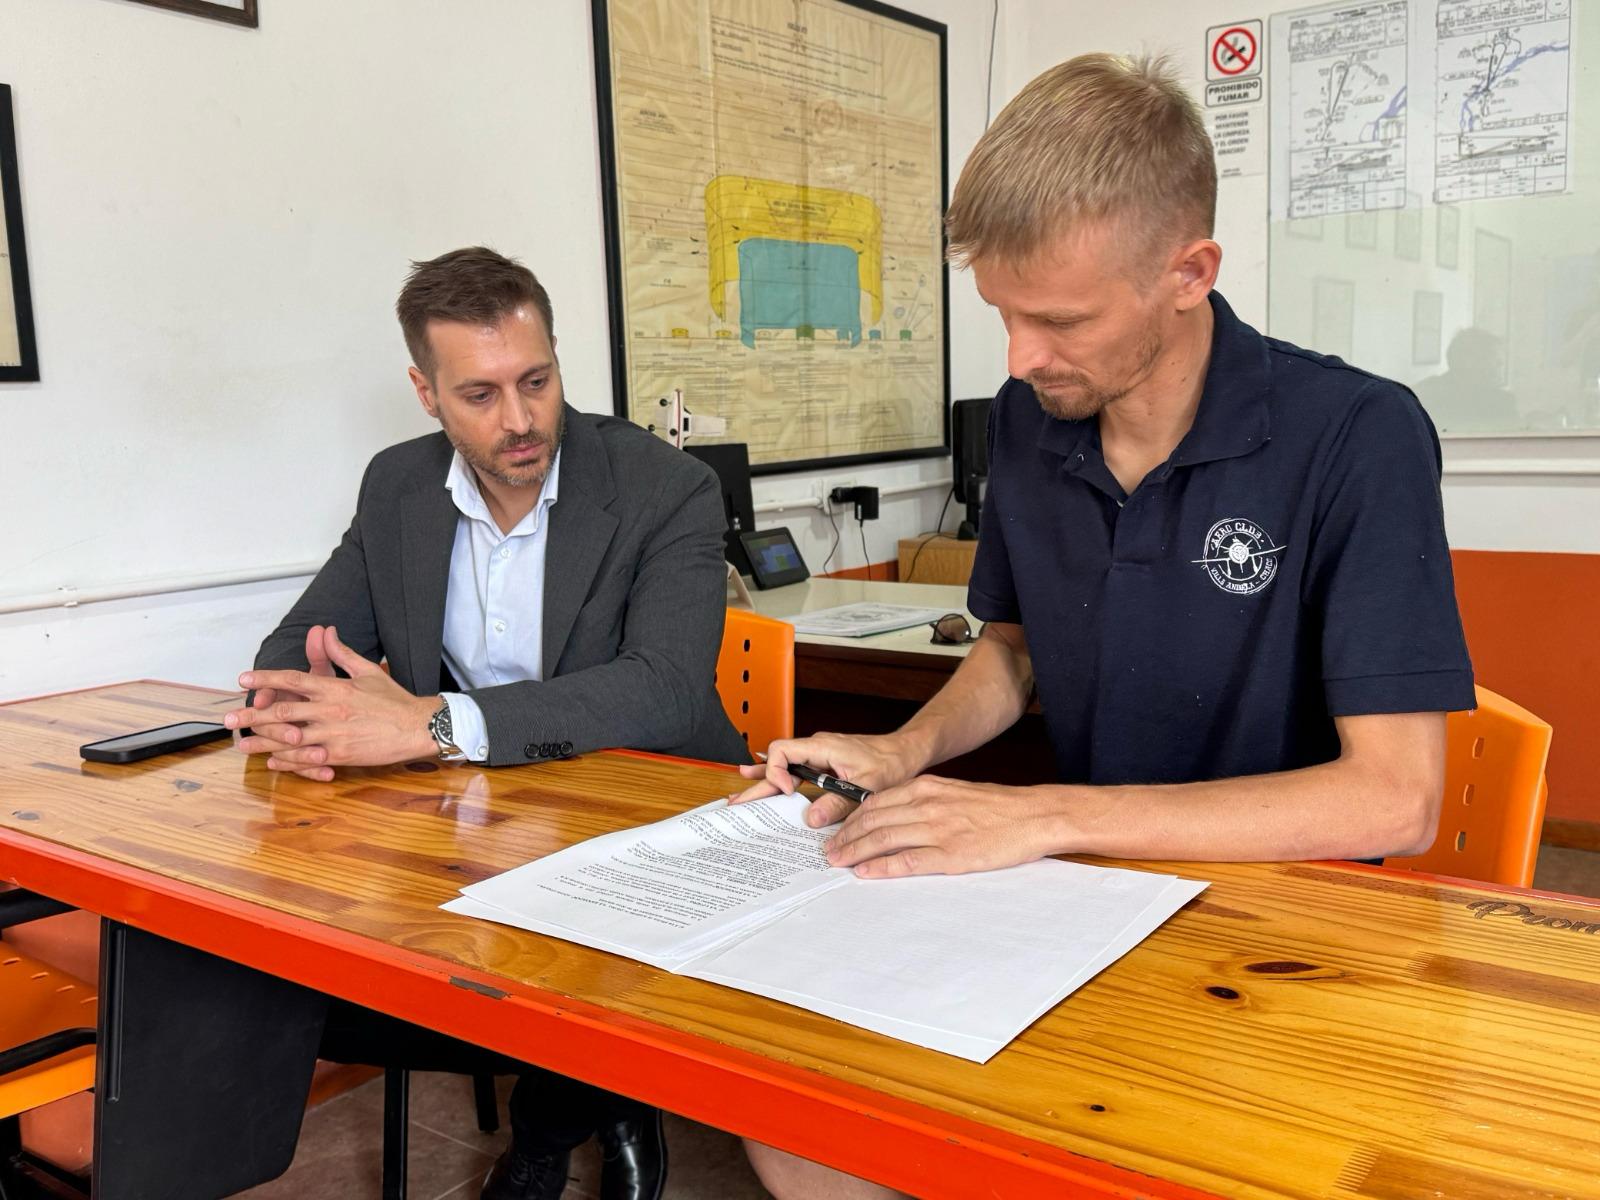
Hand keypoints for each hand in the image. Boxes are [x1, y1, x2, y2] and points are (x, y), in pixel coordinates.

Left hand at [226, 626, 436, 778]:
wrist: (417, 726)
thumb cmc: (394, 699)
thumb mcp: (368, 671)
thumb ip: (341, 653)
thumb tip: (326, 631)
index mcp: (334, 688)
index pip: (292, 679)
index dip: (265, 678)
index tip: (243, 679)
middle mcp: (329, 710)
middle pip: (281, 711)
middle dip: (251, 716)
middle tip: (229, 720)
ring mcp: (332, 735)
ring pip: (288, 738)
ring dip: (262, 742)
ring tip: (241, 745)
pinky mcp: (339, 755)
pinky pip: (306, 759)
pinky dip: (287, 761)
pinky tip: (272, 762)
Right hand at [731, 732, 917, 826]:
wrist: (905, 752)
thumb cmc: (890, 762)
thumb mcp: (867, 786)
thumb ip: (838, 802)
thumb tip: (811, 818)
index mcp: (822, 746)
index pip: (783, 750)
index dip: (776, 771)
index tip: (787, 792)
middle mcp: (816, 748)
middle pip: (777, 762)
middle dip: (757, 783)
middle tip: (737, 803)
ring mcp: (818, 756)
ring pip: (783, 767)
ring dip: (764, 781)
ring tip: (742, 796)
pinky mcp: (823, 764)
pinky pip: (796, 770)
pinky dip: (779, 778)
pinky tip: (763, 781)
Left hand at [824, 775, 1063, 877]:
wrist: (1033, 815)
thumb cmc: (998, 806)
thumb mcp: (954, 792)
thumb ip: (925, 800)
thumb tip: (897, 815)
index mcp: (926, 788)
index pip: (875, 803)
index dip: (851, 819)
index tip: (838, 831)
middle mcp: (927, 805)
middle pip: (872, 821)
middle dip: (846, 837)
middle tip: (829, 851)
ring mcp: (938, 830)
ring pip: (883, 839)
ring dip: (855, 852)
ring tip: (838, 862)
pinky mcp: (951, 854)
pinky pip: (907, 861)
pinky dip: (881, 867)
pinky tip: (866, 872)